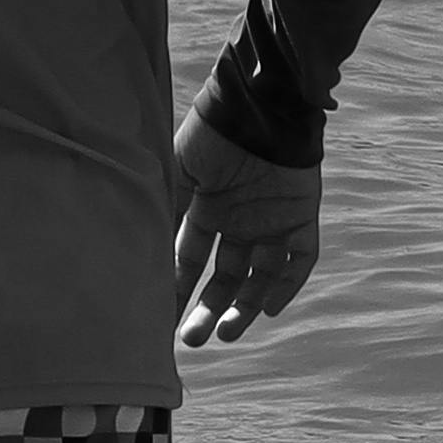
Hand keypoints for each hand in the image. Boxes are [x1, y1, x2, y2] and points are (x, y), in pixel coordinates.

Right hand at [167, 107, 321, 349]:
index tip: (162, 320)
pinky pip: (301, 257)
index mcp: (208, 209)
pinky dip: (288, 284)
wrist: (257, 103)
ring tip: (226, 334)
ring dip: (245, 307)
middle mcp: (240, 220)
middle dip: (208, 309)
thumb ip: (166, 207)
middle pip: (226, 277)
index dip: (178, 291)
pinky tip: (271, 310)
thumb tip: (139, 251)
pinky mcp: (302, 214)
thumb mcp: (178, 171)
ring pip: (262, 275)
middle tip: (192, 339)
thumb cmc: (213, 131)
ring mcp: (273, 219)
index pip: (191, 261)